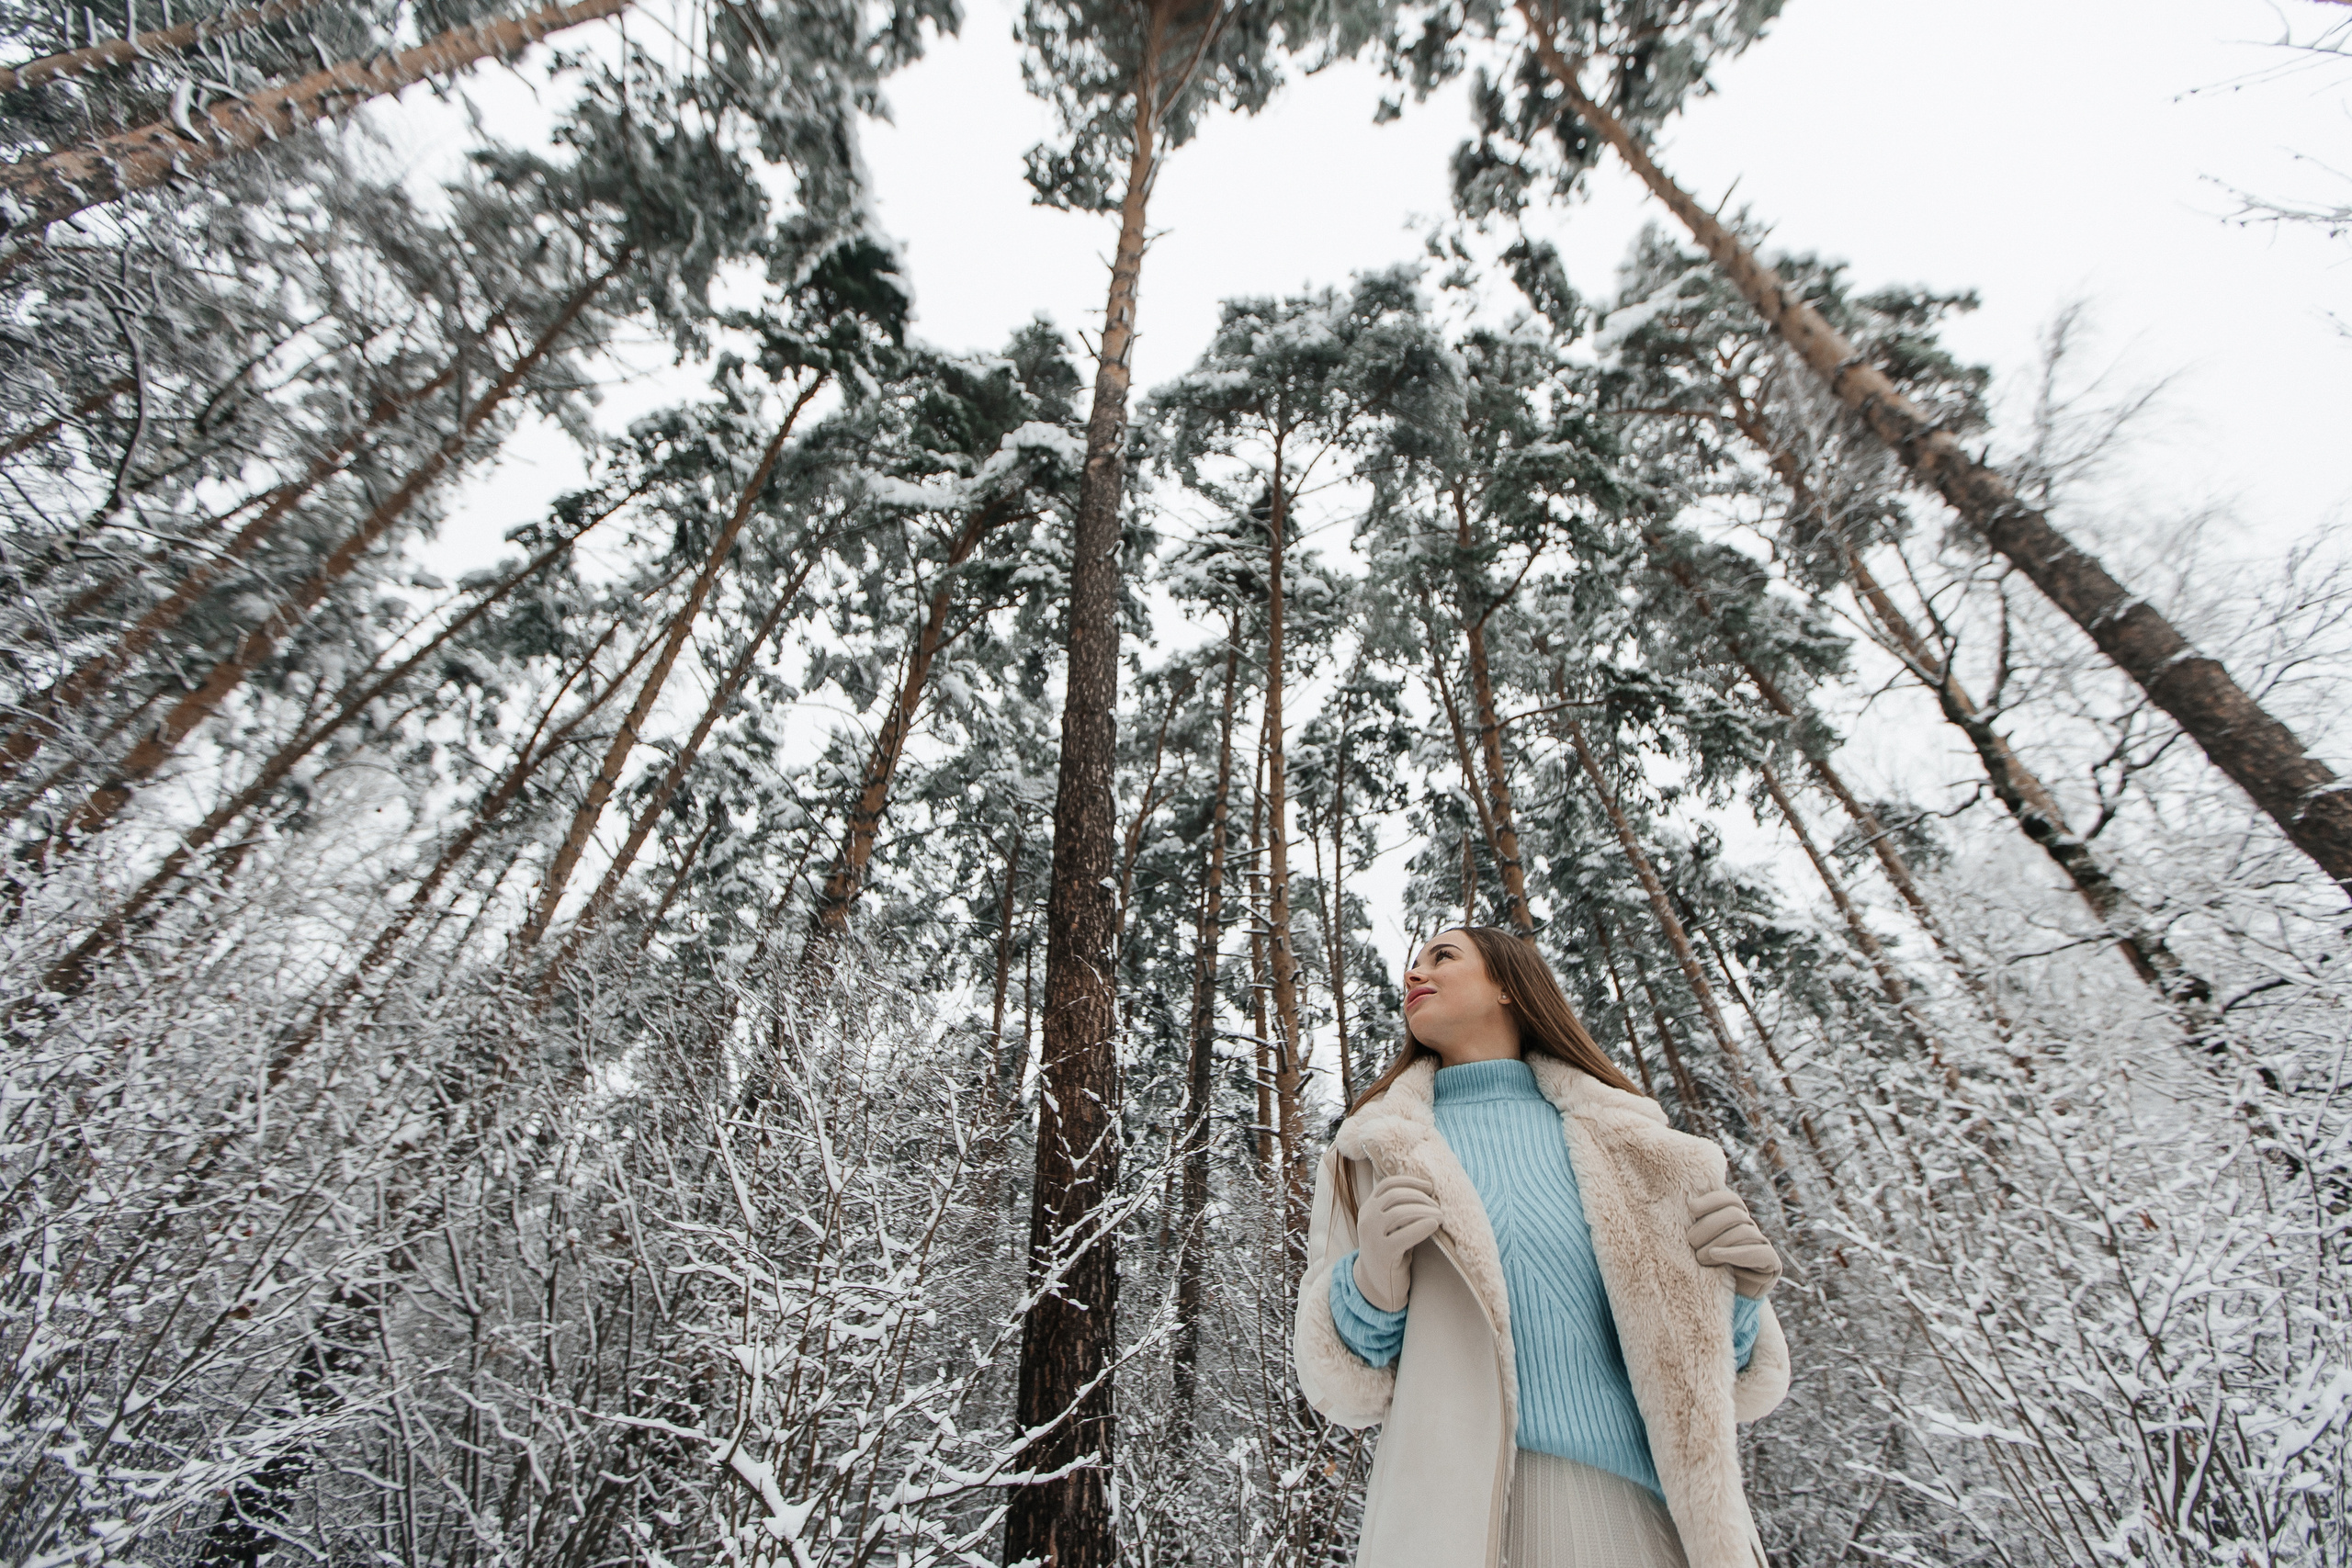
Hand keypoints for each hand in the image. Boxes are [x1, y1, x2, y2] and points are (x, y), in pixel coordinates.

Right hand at [1353, 1174, 1441, 1311]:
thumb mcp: (1392, 1227)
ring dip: (1425, 1210)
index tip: (1429, 1186)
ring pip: (1400, 1212)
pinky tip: (1434, 1225)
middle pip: (1395, 1195)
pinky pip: (1404, 1235)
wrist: (1378, 1285)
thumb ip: (1400, 1209)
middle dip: (1420, 1197)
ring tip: (1441, 1216)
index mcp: (1368, 1209)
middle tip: (1438, 1205)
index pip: (1387, 1185)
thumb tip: (1429, 1192)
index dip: (1410, 1181)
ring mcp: (1372, 1236)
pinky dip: (1421, 1227)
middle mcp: (1367, 1219)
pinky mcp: (1383, 1253)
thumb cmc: (1392, 1252)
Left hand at [1686, 1187, 1780, 1299]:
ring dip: (1718, 1243)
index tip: (1691, 1208)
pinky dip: (1734, 1253)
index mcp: (1734, 1220)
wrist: (1723, 1303)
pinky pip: (1758, 1252)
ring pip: (1744, 1231)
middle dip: (1709, 1226)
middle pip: (1735, 1214)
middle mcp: (1750, 1229)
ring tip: (1700, 1257)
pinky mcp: (1771, 1263)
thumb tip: (1686, 1205)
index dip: (1712, 1200)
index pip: (1730, 1200)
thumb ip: (1695, 1227)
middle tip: (1691, 1242)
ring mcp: (1762, 1245)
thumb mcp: (1697, 1246)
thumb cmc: (1703, 1270)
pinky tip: (1716, 1255)